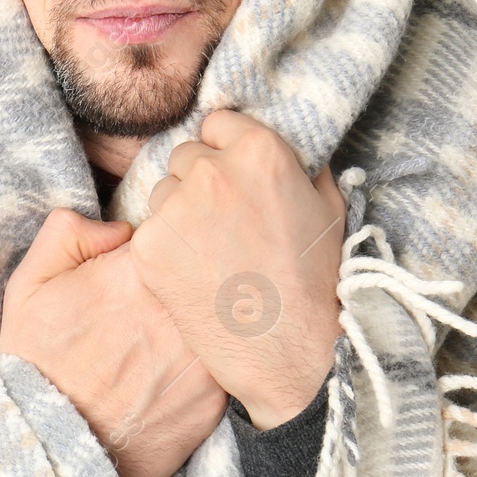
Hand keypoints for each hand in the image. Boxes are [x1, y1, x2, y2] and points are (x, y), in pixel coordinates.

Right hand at [0, 208, 227, 476]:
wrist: (52, 448)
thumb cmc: (36, 363)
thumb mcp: (29, 283)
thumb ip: (69, 232)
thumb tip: (120, 226)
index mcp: (138, 270)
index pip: (174, 231)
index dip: (161, 247)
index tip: (146, 266)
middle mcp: (179, 308)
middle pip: (205, 270)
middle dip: (187, 280)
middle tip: (151, 307)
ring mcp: (204, 354)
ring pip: (221, 316)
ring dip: (203, 320)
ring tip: (161, 341)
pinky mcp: (217, 396)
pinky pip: (226, 361)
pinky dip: (209, 362)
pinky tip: (173, 372)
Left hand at [129, 109, 346, 429]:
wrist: (289, 352)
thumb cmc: (316, 283)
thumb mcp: (327, 209)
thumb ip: (302, 166)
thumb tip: (287, 145)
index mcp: (259, 150)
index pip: (216, 124)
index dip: (225, 151)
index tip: (234, 181)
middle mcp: (212, 170)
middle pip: (184, 156)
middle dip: (199, 182)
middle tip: (223, 226)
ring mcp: (176, 207)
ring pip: (162, 193)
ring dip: (179, 215)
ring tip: (211, 256)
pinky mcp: (150, 245)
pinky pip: (148, 232)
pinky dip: (164, 251)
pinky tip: (193, 277)